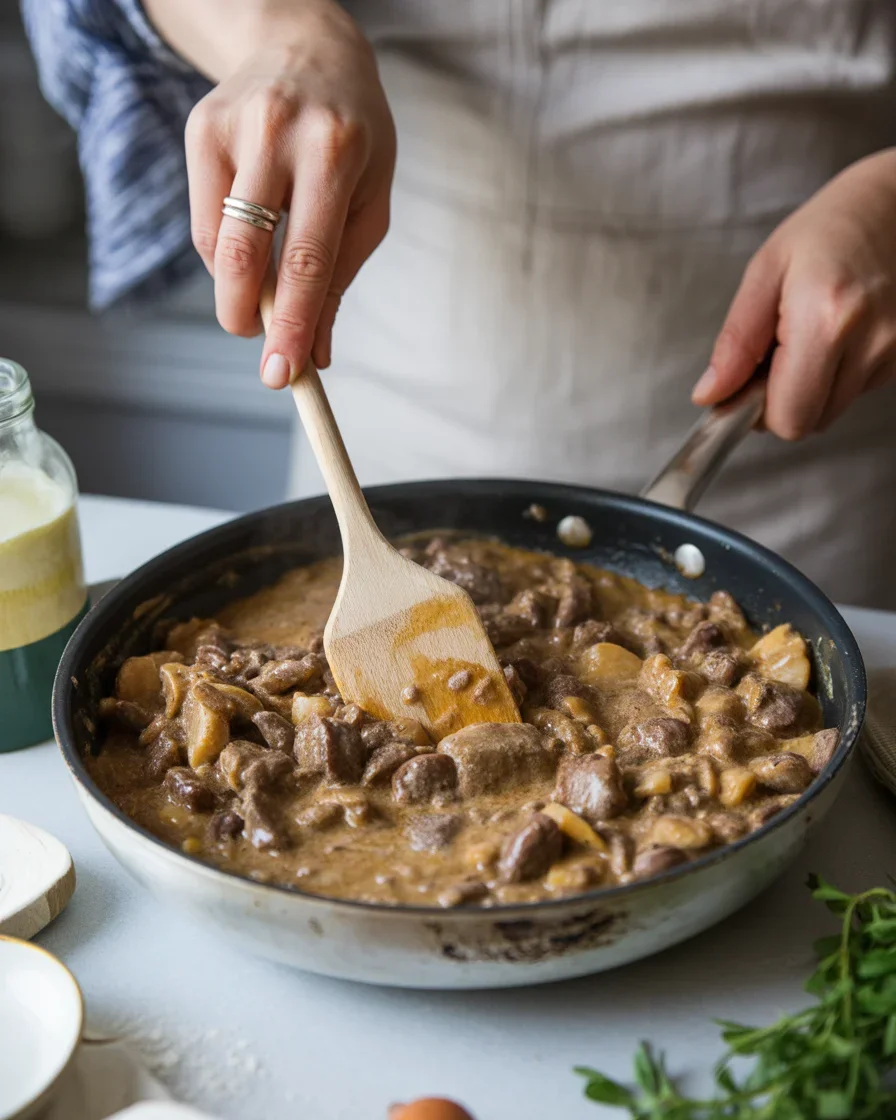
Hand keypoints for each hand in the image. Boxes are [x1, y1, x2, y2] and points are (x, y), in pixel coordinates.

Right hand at [182, 0, 395, 385]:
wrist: (308, 49)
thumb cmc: (352, 139)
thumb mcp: (368, 204)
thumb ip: (340, 280)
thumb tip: (315, 354)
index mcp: (335, 153)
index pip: (308, 260)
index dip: (292, 325)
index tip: (283, 374)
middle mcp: (279, 134)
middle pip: (245, 253)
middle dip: (247, 317)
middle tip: (260, 344)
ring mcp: (232, 127)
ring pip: (216, 243)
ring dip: (237, 289)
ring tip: (265, 286)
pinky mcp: (199, 130)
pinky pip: (203, 223)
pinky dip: (225, 256)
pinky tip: (251, 245)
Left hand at [692, 148, 895, 437]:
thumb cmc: (831, 228)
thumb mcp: (766, 272)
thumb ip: (736, 342)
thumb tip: (711, 394)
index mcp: (826, 321)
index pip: (786, 418)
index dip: (757, 409)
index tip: (746, 382)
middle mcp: (869, 343)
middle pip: (809, 422)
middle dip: (783, 399)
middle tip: (777, 351)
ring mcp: (895, 351)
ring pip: (832, 410)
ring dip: (811, 385)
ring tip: (812, 330)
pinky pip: (856, 390)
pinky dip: (838, 373)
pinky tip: (838, 331)